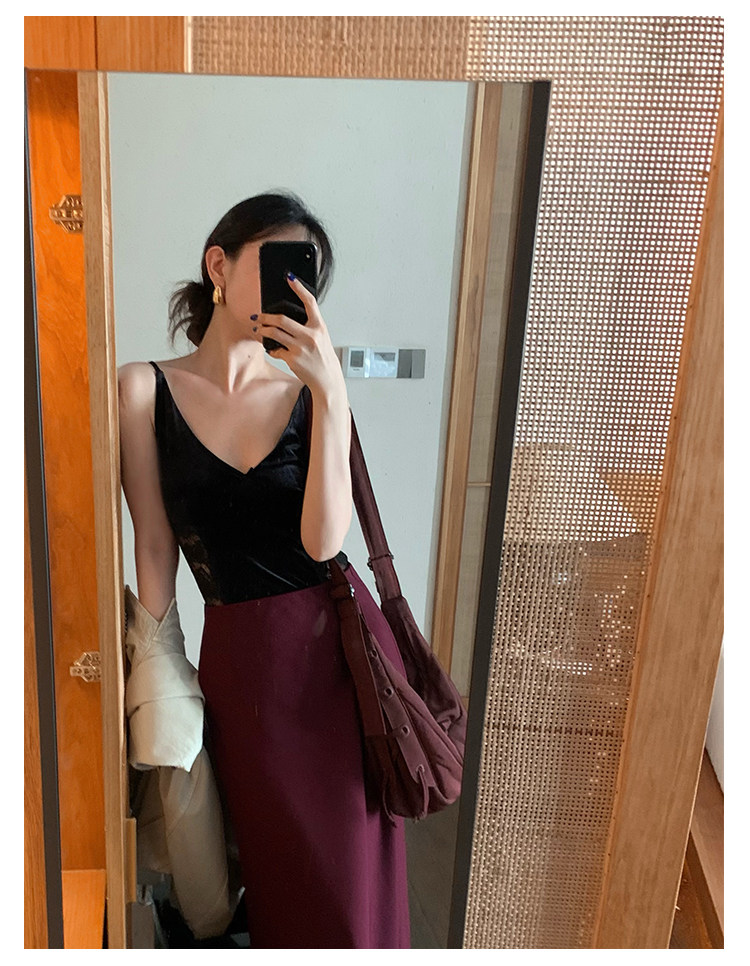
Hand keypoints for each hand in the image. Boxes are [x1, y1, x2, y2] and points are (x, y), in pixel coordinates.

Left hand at [261, 274, 346, 401]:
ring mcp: (300, 348)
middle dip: (266, 317)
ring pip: (275, 334)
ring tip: (258, 329)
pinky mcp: (293, 359)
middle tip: (258, 316)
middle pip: (282, 319)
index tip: (290, 278)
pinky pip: (276, 350)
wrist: (327, 380)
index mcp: (319, 327)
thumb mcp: (322, 338)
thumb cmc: (323, 358)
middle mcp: (310, 336)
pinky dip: (271, 348)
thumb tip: (289, 319)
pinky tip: (271, 348)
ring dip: (263, 330)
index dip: (300, 288)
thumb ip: (309, 327)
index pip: (310, 303)